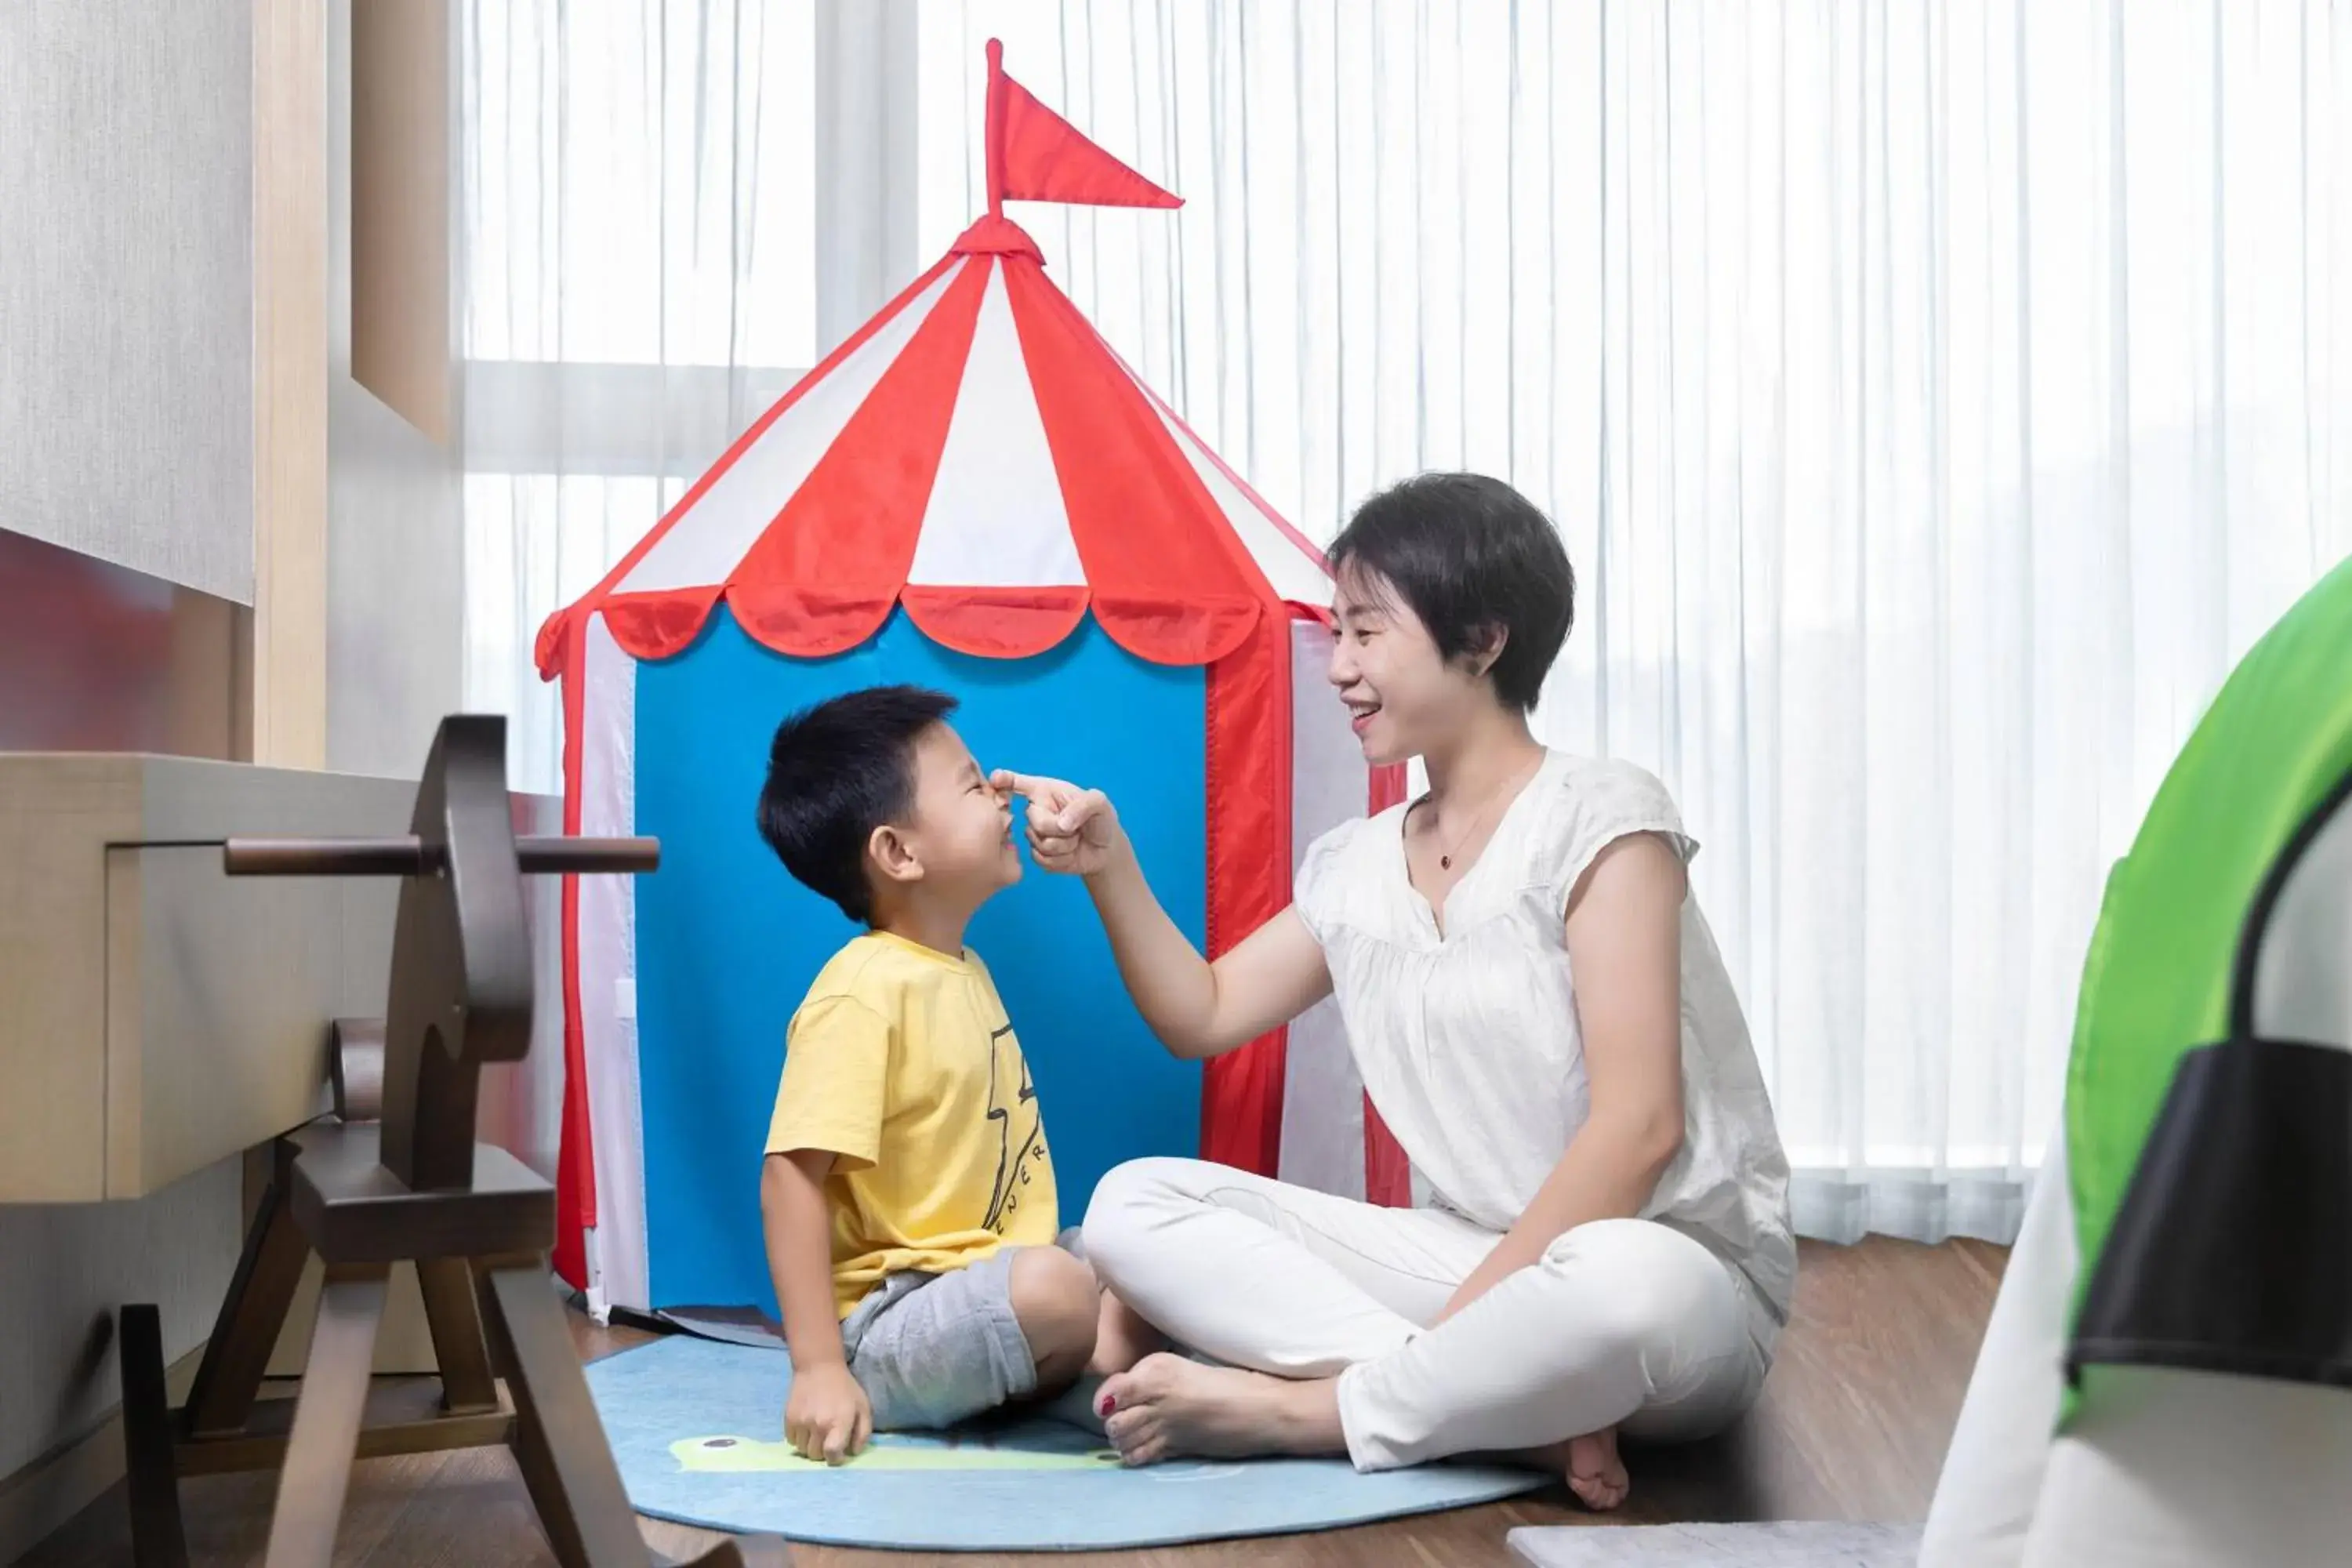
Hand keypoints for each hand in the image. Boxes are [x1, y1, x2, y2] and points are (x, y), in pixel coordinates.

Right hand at [784, 1360, 870, 1463]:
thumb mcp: (863, 1407)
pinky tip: (806, 1427)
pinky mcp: (788, 1418)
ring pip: (803, 1450)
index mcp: (839, 1422)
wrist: (818, 1366)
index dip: (835, 1458)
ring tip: (816, 1432)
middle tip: (828, 1439)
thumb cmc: (844, 1388)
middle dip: (823, 1451)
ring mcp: (801, 1422)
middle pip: (816, 1455)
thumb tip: (854, 1453)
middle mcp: (818, 1424)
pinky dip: (799, 1438)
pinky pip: (791, 1441)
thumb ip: (863, 1432)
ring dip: (810, 1445)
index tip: (838, 1453)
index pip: (832, 1454)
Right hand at [992, 771, 1126, 876]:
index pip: (1019, 783)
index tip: (996, 780)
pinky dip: (1061, 860)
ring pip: (1038, 843)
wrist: (1105, 850)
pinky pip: (1041, 859)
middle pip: (1034, 821)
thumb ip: (1083, 805)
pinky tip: (1069, 854)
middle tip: (1076, 828)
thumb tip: (1061, 824)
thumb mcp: (1099, 803)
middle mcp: (1036, 810)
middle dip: (1058, 828)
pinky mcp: (1038, 855)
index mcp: (1046, 791)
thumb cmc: (1100, 820)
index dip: (1005, 780)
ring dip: (1064, 845)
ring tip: (1075, 840)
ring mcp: (1035, 834)